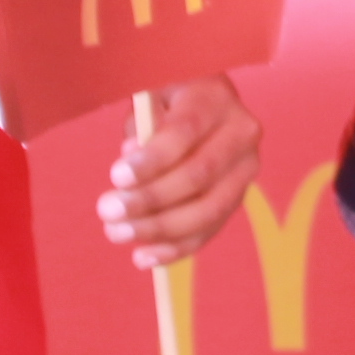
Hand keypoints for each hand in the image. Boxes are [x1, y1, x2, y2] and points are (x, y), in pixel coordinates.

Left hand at [102, 76, 260, 266]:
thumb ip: (140, 127)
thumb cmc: (167, 101)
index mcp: (215, 99)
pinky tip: (143, 256)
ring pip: (208, 209)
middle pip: (199, 175)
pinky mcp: (239, 197)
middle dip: (150, 199)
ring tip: (118, 234)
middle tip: (108, 212)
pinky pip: (209, 229)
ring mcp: (245, 169)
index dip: (152, 159)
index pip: (185, 132)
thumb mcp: (150, 98)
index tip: (116, 176)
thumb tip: (131, 159)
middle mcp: (241, 133)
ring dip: (159, 229)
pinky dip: (175, 248)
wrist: (203, 102)